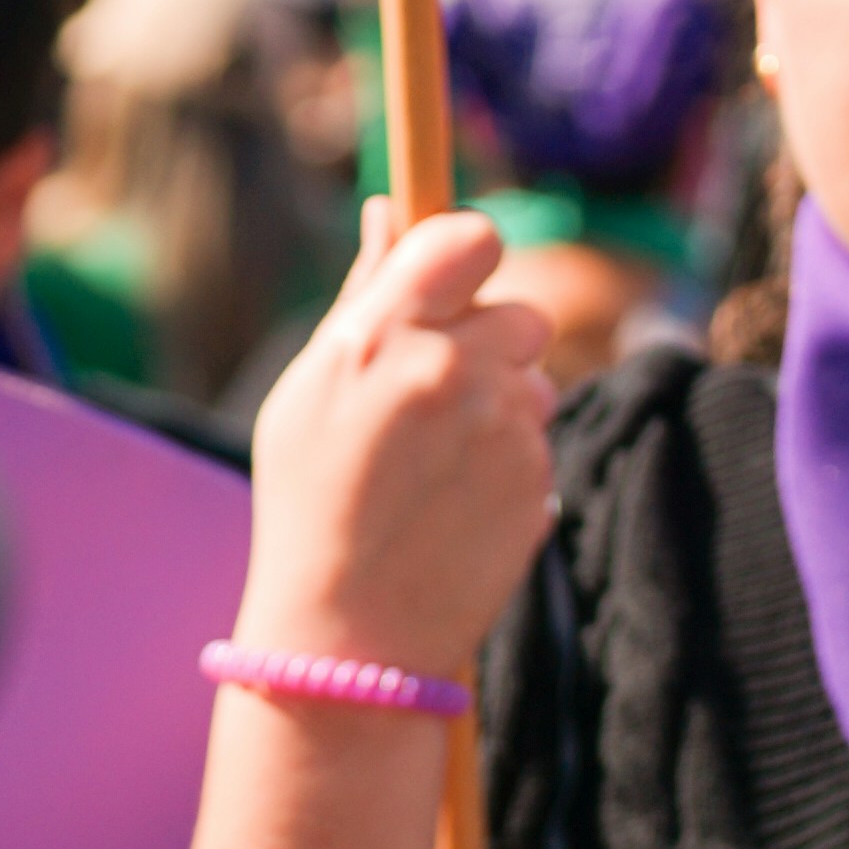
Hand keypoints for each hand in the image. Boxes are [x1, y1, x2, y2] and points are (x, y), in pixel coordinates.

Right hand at [236, 205, 556, 682]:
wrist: (344, 641)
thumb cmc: (309, 505)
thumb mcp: (309, 392)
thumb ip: (364, 294)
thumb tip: (391, 208)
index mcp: (384, 336)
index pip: (471, 236)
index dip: (468, 257)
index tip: (455, 287)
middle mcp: (453, 371)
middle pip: (522, 313)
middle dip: (491, 346)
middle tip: (436, 403)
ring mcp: (503, 429)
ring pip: (535, 382)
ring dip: (503, 409)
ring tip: (437, 468)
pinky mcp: (539, 480)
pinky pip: (540, 442)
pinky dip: (511, 464)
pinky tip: (459, 506)